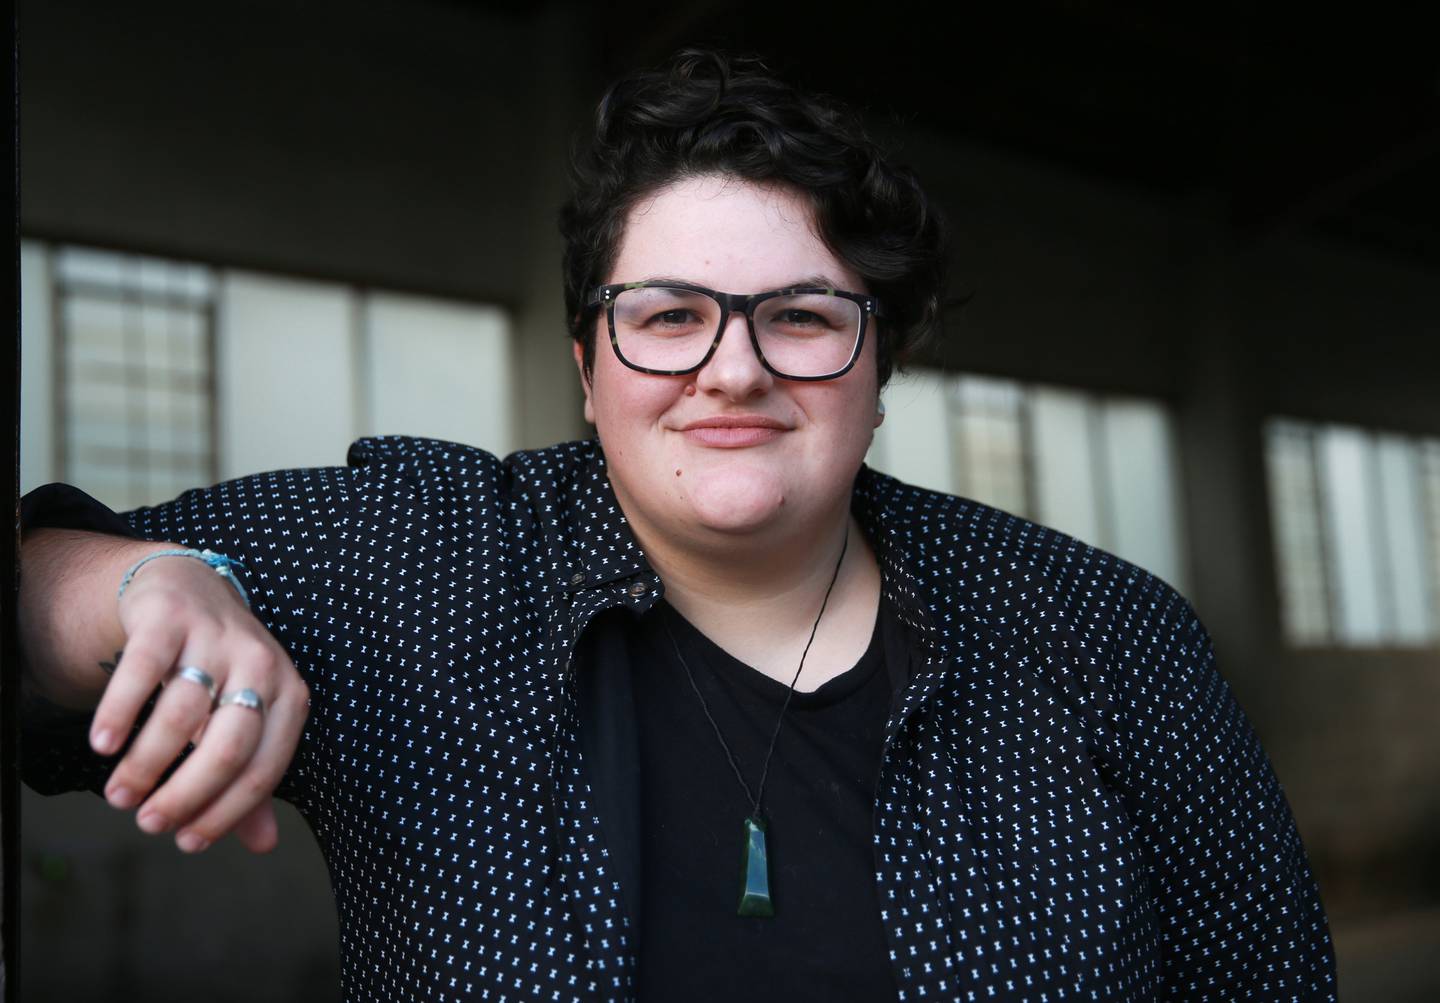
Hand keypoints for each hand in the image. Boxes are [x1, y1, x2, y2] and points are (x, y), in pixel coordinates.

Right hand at [90, 553, 308, 852]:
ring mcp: (217, 637)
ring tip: (118, 796)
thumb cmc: (222, 670)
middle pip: (227, 748)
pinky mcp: (171, 616)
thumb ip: (250, 777)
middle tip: (146, 823)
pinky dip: (120, 712)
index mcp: (290, 696)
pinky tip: (102, 746)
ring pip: (182, 715)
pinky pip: (143, 671)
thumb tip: (264, 844)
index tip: (185, 843)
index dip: (224, 813)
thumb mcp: (245, 718)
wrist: (190, 588)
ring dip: (144, 765)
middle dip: (184, 796)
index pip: (263, 770)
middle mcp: (262, 664)